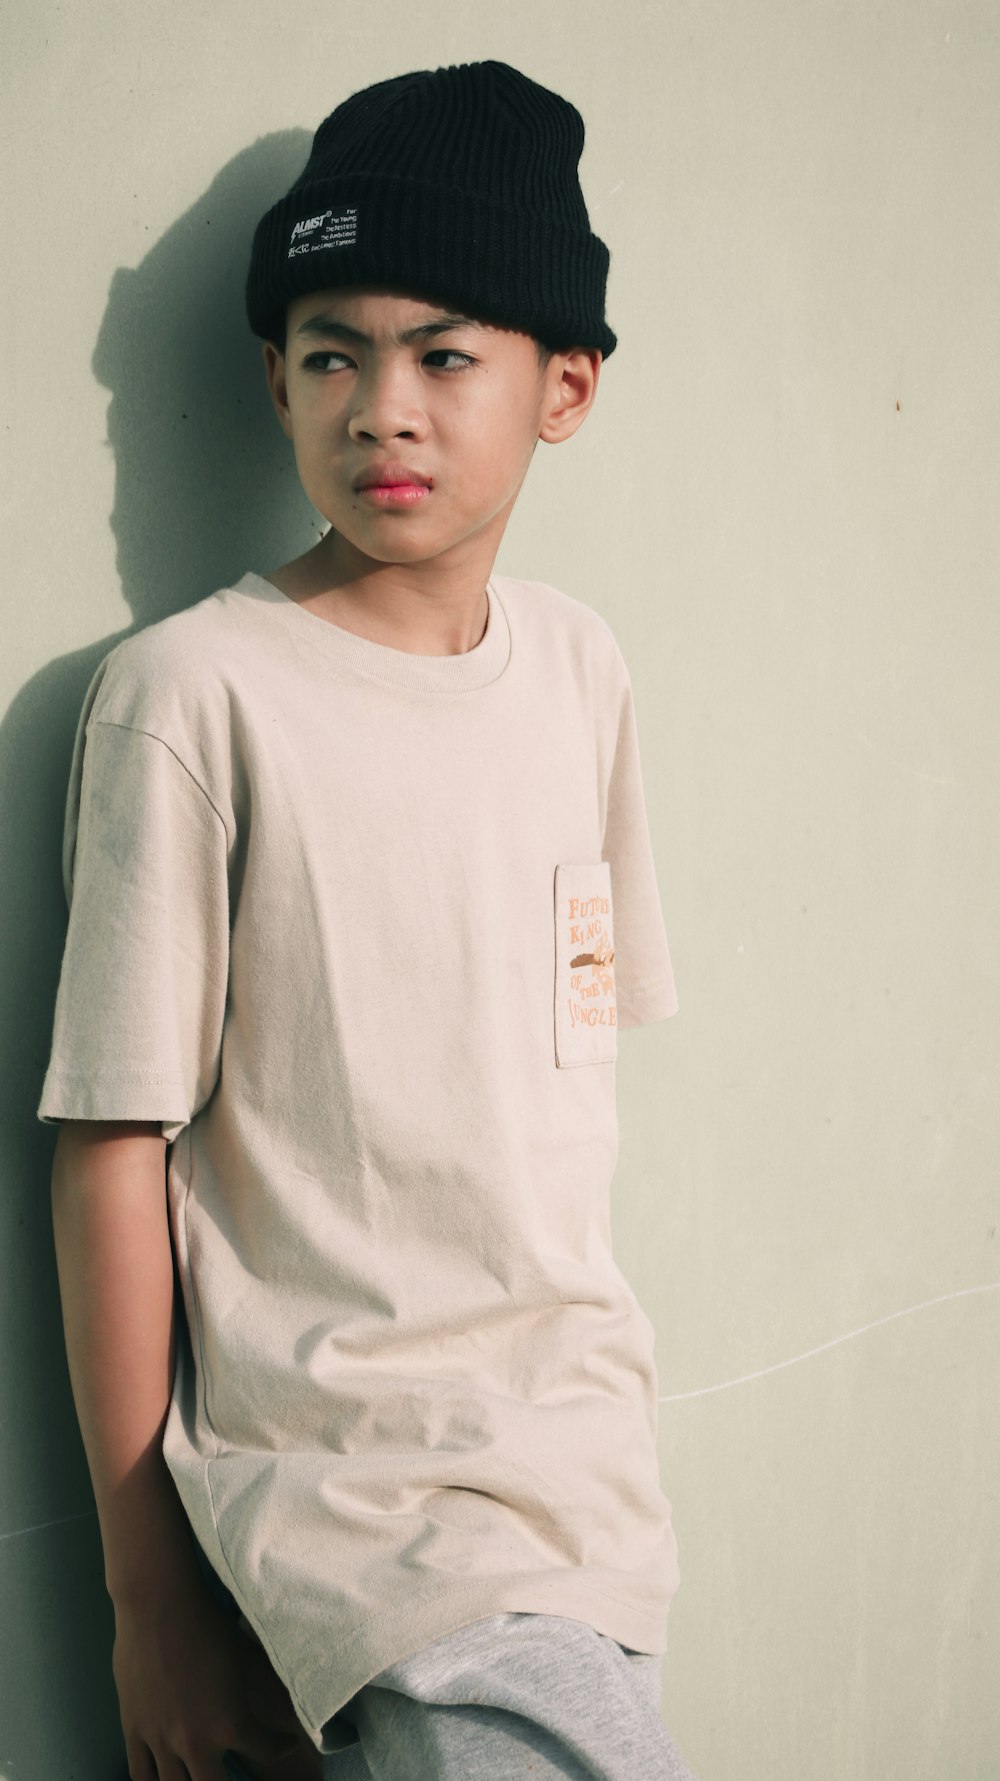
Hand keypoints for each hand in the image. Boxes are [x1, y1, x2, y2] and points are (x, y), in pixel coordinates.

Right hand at [113, 1570, 303, 1780]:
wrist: (158, 1608)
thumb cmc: (208, 1626)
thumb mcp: (249, 1658)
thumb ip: (273, 1691)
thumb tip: (297, 1708)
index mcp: (230, 1724)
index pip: (266, 1752)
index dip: (280, 1748)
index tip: (284, 1743)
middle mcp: (195, 1742)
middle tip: (235, 1773)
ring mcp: (160, 1740)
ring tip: (201, 1773)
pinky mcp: (133, 1730)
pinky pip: (141, 1774)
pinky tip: (167, 1776)